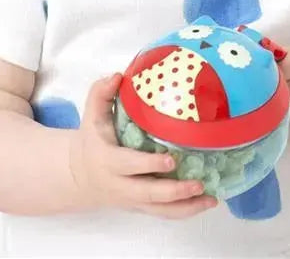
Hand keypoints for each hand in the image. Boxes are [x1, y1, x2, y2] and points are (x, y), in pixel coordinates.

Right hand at [67, 73, 217, 218]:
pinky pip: (164, 214)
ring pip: (160, 210)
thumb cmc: (92, 140)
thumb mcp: (92, 116)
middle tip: (199, 182)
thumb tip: (117, 76)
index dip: (149, 164)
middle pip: (149, 194)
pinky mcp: (142, 207)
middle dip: (175, 191)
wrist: (78, 176)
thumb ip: (101, 94)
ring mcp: (133, 200)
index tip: (171, 159)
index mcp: (109, 161)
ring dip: (186, 207)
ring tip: (211, 198)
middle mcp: (121, 185)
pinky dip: (186, 211)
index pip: (129, 165)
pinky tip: (206, 202)